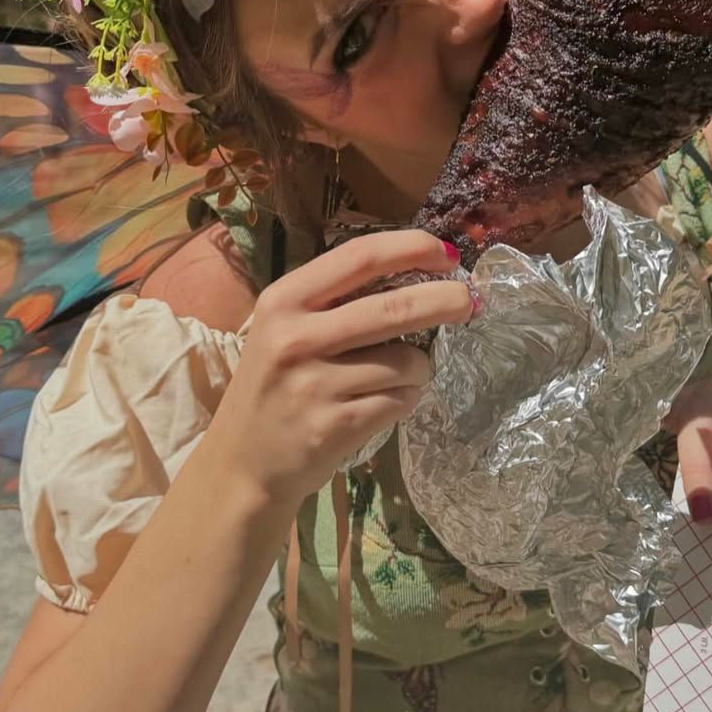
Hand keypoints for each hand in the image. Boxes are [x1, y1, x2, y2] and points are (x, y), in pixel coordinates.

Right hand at [211, 230, 472, 502]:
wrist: (242, 463)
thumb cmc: (275, 385)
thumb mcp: (286, 328)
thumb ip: (338, 300)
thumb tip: (421, 273)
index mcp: (285, 299)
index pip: (359, 257)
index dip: (411, 248)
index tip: (447, 254)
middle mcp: (296, 337)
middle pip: (394, 307)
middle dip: (445, 300)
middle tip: (470, 301)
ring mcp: (315, 384)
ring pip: (407, 361)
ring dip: (419, 368)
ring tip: (396, 377)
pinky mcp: (335, 425)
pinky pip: (401, 400)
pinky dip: (405, 399)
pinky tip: (381, 404)